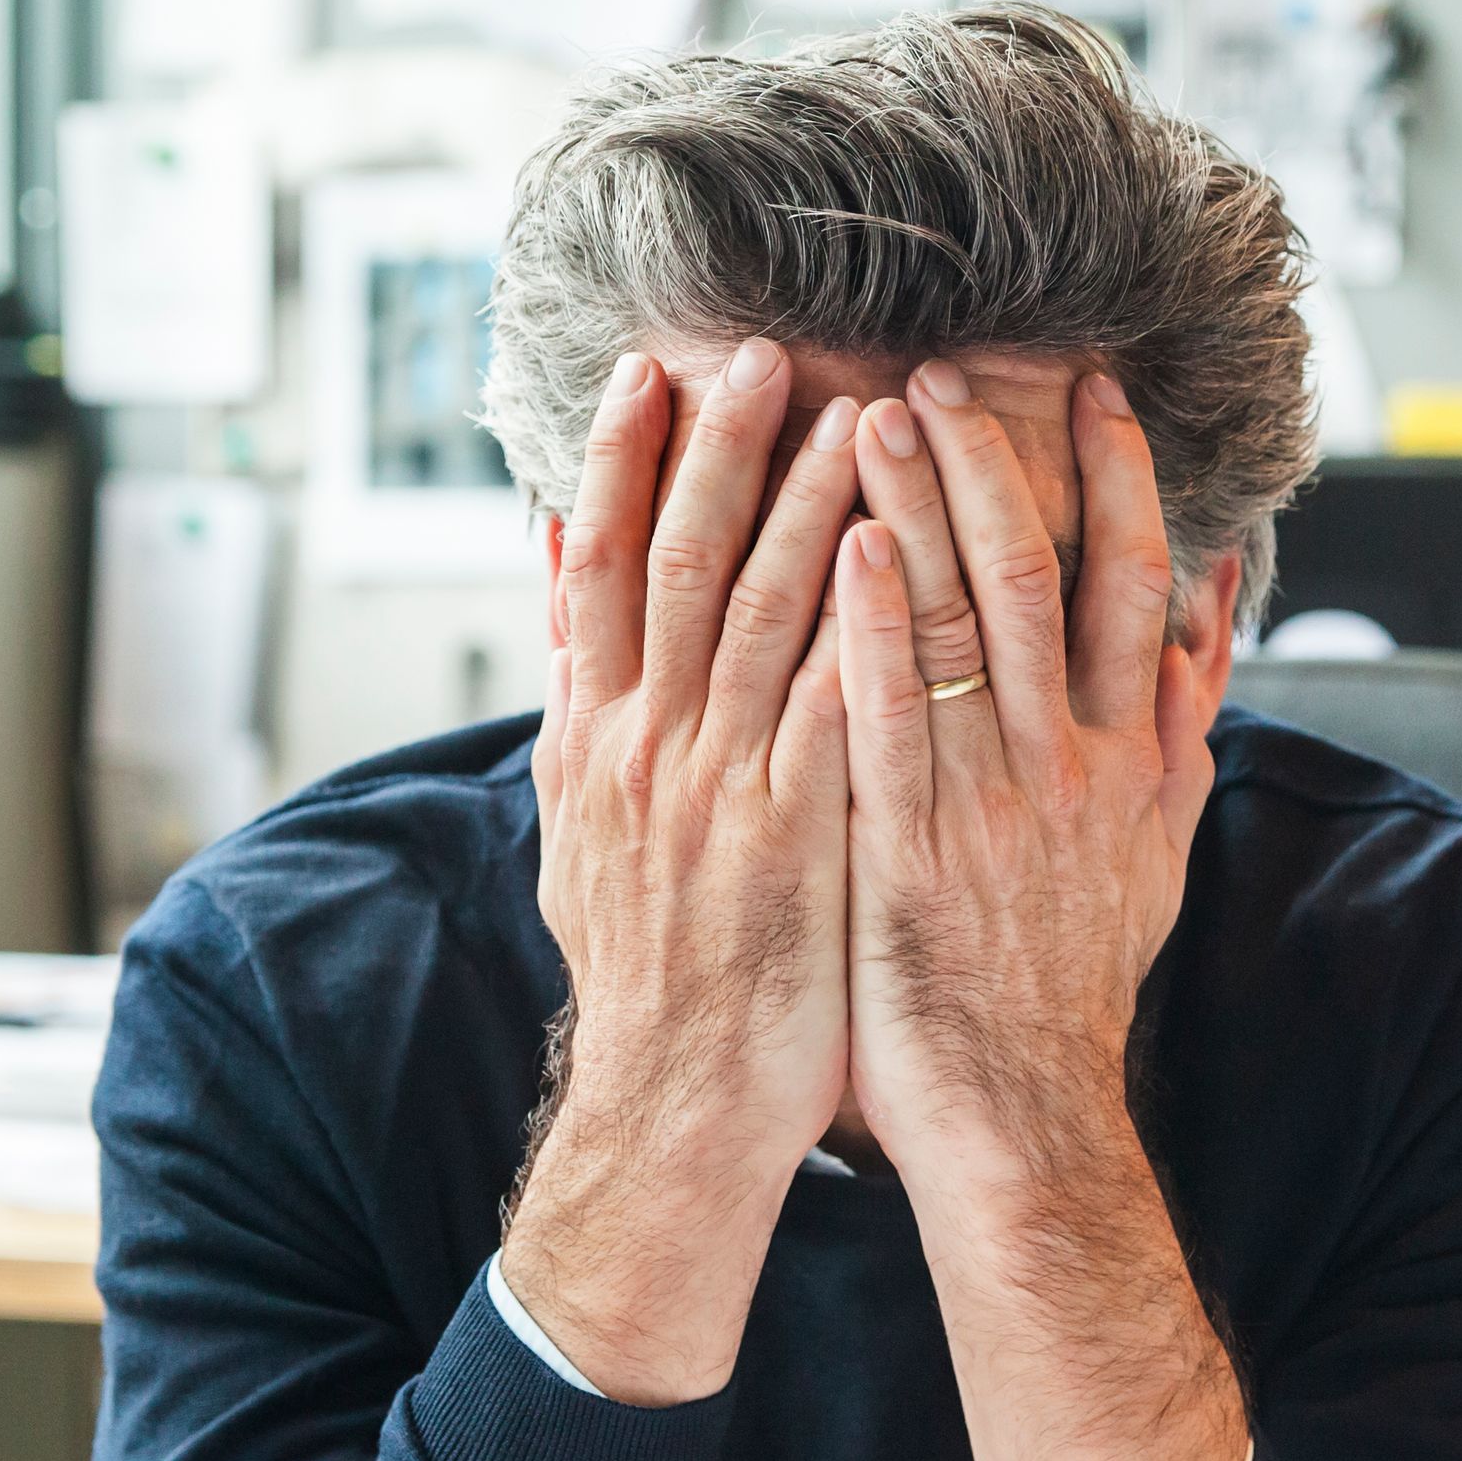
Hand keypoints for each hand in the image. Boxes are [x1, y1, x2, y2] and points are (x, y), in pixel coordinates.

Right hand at [503, 343, 861, 1403]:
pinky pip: (834, 707)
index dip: (625, 462)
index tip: (653, 369)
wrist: (676, 1106)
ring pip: (765, 617)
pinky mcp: (795, 840)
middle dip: (719, 451)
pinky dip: (864, 625)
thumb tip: (557, 560)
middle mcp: (644, 750)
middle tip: (764, 354)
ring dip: (809, 507)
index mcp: (592, 739)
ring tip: (856, 418)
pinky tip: (904, 558)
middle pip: (680, 564)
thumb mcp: (578, 823)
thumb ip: (575, 689)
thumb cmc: (648, 968)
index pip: (601, 567)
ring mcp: (719, 792)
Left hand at [832, 362, 1246, 1460]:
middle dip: (1000, 460)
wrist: (1024, 1115)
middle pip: (1047, 577)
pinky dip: (875, 626)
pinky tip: (844, 546)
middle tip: (951, 364)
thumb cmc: (1069, 981)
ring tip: (877, 411)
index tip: (1086, 385)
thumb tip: (1216, 604)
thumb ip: (1185, 720)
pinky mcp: (916, 845)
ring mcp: (997, 802)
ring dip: (922, 509)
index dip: (1113, 476)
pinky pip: (894, 713)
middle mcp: (1076, 763)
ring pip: (963, 624)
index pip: (1132, 583)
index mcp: (1132, 755)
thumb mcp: (1158, 843)